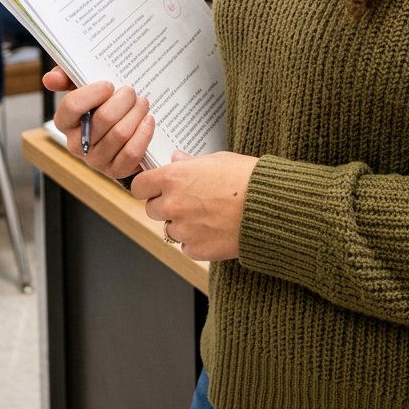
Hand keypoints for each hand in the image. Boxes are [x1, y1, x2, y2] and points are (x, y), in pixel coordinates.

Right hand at [43, 66, 154, 179]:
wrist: (123, 127)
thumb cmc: (102, 104)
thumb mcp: (85, 86)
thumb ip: (67, 76)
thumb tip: (51, 79)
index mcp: (65, 122)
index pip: (72, 106)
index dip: (93, 93)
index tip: (109, 85)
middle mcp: (76, 144)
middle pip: (104, 118)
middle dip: (124, 100)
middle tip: (132, 91)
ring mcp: (95, 160)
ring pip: (120, 134)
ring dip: (137, 113)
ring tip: (142, 103)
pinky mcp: (115, 170)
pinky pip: (131, 153)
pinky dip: (143, 133)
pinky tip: (148, 120)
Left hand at [131, 150, 259, 260]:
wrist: (268, 206)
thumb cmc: (246, 178)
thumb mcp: (217, 160)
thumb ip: (190, 163)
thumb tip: (176, 158)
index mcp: (174, 178)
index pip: (139, 186)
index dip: (148, 186)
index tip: (155, 187)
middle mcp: (173, 205)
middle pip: (152, 210)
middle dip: (166, 205)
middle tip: (188, 200)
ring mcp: (183, 230)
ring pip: (170, 229)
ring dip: (182, 224)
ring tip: (208, 214)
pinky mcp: (195, 249)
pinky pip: (186, 246)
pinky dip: (196, 240)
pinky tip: (215, 228)